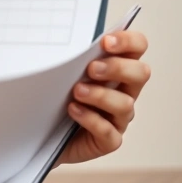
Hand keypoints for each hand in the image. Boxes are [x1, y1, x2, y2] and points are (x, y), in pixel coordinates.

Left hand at [58, 30, 150, 164]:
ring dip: (101, 95)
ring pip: (125, 104)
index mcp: (117, 69)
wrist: (40, 132)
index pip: (137, 48)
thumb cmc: (55, 97)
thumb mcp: (61, 72)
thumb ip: (70, 57)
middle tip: (91, 69)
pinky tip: (73, 110)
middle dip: (117, 68)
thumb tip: (64, 43)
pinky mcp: (108, 140)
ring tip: (77, 91)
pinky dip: (91, 119)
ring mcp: (118, 117)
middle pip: (140, 73)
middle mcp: (124, 92)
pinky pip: (109, 132)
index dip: (128, 42)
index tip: (106, 42)